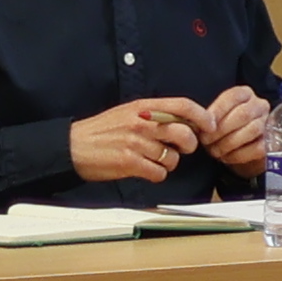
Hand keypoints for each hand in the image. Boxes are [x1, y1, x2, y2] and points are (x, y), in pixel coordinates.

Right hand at [69, 98, 203, 183]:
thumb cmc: (102, 130)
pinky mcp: (129, 162)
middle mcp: (142, 122)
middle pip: (184, 134)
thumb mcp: (129, 112)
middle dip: (189, 145)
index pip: (183, 105)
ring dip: (169, 163)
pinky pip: (159, 173)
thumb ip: (156, 114)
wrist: (71, 146)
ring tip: (155, 160)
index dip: (202, 116)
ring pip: (173, 157)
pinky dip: (157, 175)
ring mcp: (135, 143)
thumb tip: (185, 121)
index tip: (210, 126)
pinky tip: (145, 170)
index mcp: (144, 107)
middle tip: (182, 149)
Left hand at [197, 87, 271, 172]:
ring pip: (252, 130)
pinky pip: (257, 147)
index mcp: (244, 94)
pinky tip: (226, 157)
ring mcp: (269, 123)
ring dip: (229, 143)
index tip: (204, 127)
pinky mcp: (273, 142)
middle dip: (221, 130)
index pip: (232, 97)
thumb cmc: (225, 132)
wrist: (242, 151)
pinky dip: (239, 154)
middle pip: (243, 114)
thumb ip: (209, 117)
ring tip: (215, 151)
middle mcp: (260, 105)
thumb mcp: (216, 119)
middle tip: (206, 142)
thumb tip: (198, 125)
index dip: (217, 111)